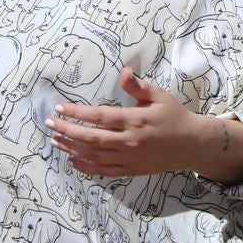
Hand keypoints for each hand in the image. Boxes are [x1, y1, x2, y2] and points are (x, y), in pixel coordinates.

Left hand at [47, 68, 242, 183]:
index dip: (76, 113)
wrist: (193, 145)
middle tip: (49, 123)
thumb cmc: (174, 116)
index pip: (98, 117)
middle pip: (90, 138)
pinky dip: (86, 167)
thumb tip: (124, 71)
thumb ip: (138, 86)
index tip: (59, 108)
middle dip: (66, 130)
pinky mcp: (131, 170)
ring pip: (93, 156)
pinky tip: (72, 160)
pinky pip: (104, 171)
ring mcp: (129, 158)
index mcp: (134, 120)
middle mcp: (129, 141)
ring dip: (71, 148)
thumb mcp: (159, 96)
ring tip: (54, 139)